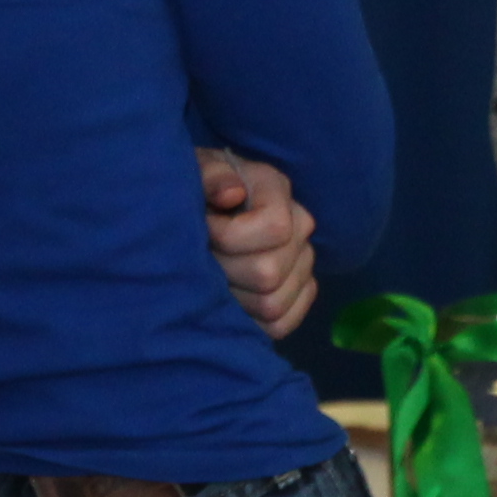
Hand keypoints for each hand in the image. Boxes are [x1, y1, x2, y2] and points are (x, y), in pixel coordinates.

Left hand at [198, 148, 319, 339]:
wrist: (197, 208)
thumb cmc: (192, 188)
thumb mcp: (193, 171)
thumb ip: (210, 176)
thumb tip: (232, 194)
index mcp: (276, 190)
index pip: (276, 228)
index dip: (230, 237)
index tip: (202, 229)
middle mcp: (300, 226)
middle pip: (269, 273)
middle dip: (224, 271)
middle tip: (201, 260)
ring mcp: (303, 263)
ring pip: (274, 304)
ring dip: (233, 299)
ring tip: (211, 279)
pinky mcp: (298, 294)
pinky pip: (281, 324)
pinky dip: (250, 321)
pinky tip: (229, 303)